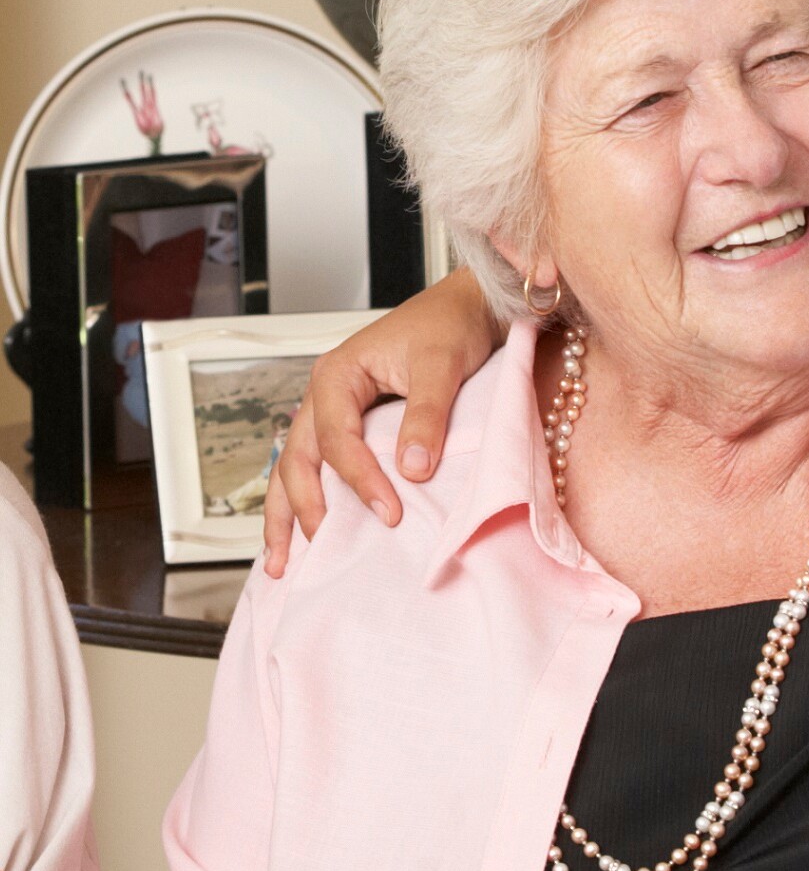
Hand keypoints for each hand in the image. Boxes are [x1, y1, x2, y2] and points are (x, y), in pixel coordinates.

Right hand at [260, 273, 499, 573]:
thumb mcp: (442, 364)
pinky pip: (320, 465)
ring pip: (297, 468)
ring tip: (280, 562)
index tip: (389, 512)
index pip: (338, 440)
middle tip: (310, 555)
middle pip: (298, 459)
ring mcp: (332, 411)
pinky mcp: (350, 425)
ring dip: (287, 514)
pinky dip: (309, 499)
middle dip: (300, 509)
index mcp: (337, 375)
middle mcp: (324, 395)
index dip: (361, 480)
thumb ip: (427, 414)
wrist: (467, 308)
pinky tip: (305, 534)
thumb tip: (413, 469)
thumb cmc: (450, 325)